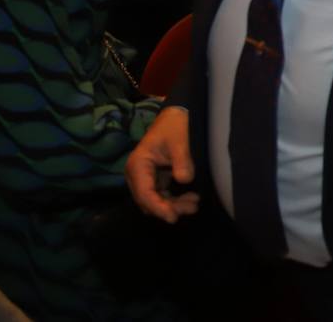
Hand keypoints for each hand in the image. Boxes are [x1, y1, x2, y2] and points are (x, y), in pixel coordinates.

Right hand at [124, 106, 198, 222]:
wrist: (176, 116)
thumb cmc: (175, 126)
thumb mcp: (180, 142)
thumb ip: (182, 162)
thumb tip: (184, 181)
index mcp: (138, 165)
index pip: (144, 194)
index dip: (158, 208)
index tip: (172, 217)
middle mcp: (137, 174)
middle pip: (148, 200)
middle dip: (168, 207)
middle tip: (193, 207)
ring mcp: (145, 177)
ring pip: (156, 200)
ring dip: (173, 205)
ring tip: (195, 203)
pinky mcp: (155, 178)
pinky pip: (162, 195)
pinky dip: (174, 199)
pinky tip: (191, 198)